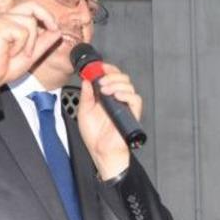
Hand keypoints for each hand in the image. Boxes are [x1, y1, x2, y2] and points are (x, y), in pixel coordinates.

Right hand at [0, 1, 62, 90]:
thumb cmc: (5, 66)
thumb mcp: (32, 53)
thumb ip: (44, 42)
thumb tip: (58, 30)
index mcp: (14, 21)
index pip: (34, 8)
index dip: (47, 15)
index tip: (55, 27)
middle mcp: (8, 18)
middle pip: (32, 5)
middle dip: (47, 16)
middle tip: (53, 28)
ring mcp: (2, 21)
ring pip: (30, 21)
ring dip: (31, 42)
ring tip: (20, 53)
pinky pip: (22, 32)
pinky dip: (21, 45)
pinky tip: (11, 53)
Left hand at [77, 63, 139, 179]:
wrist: (101, 152)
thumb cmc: (95, 136)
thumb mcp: (84, 112)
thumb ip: (86, 95)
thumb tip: (87, 81)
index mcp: (106, 97)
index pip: (112, 77)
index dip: (108, 69)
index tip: (100, 67)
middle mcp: (117, 100)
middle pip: (122, 78)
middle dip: (112, 75)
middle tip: (102, 80)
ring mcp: (125, 106)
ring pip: (129, 86)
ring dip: (116, 84)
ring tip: (105, 90)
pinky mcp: (132, 114)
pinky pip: (135, 99)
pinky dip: (126, 94)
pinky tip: (116, 96)